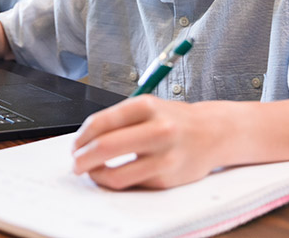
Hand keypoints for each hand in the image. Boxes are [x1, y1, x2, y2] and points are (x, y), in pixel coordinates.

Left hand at [71, 95, 225, 189]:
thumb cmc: (174, 119)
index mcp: (147, 106)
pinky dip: (117, 181)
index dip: (81, 137)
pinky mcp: (167, 178)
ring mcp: (164, 156)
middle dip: (82, 158)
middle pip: (105, 147)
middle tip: (75, 162)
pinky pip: (132, 184)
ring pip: (116, 174)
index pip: (102, 122)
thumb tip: (85, 140)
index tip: (76, 145)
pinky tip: (115, 174)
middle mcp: (157, 129)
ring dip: (96, 175)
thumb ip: (119, 120)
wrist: (212, 132)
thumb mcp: (147, 107)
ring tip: (92, 171)